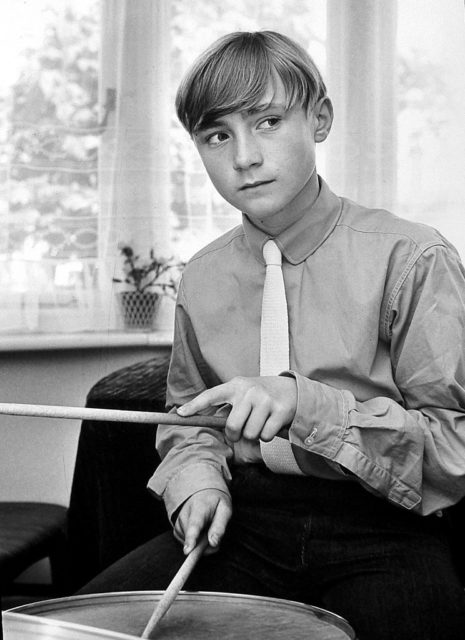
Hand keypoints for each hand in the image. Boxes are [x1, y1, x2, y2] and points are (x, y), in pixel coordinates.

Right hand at [174, 488, 231, 554]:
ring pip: (192, 545)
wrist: (203, 493)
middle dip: (207, 543)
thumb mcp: (225, 510)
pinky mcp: (177, 531)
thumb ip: (220, 527)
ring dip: (202, 542)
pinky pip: (188, 545)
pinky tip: (201, 531)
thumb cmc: (216, 502)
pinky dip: (196, 542)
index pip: (194, 525)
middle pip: (194, 540)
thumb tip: (213, 543)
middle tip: (215, 530)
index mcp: (199, 508)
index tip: (187, 551)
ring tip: (207, 527)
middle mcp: (185, 515)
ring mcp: (179, 523)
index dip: (191, 539)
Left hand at [178, 375, 296, 443]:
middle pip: (233, 426)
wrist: (291, 389)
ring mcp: (265, 400)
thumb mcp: (242, 393)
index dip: (195, 405)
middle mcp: (249, 390)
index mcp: (235, 385)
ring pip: (250, 434)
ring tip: (259, 423)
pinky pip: (265, 436)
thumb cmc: (259, 396)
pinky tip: (271, 424)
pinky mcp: (280, 410)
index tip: (180, 414)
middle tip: (241, 431)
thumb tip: (207, 422)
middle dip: (235, 434)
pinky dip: (267, 437)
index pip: (211, 395)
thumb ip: (227, 405)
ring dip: (253, 435)